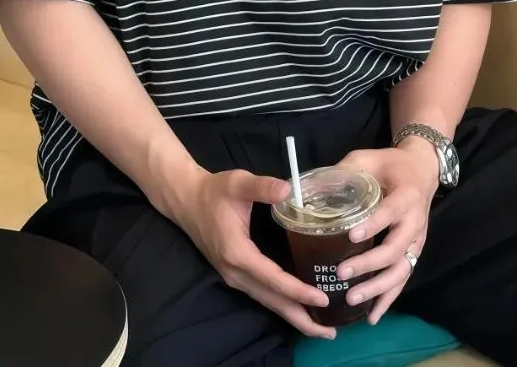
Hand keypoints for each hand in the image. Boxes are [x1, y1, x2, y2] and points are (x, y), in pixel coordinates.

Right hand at [169, 167, 336, 339]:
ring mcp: (233, 275)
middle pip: (271, 300)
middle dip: (300, 317)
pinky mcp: (235, 273)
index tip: (322, 300)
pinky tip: (297, 306)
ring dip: (292, 314)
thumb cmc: (214, 190)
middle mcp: (235, 272)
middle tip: (329, 334)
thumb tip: (289, 190)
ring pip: (266, 301)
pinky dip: (281, 303)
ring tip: (319, 327)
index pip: (272, 278)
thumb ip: (263, 187)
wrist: (186, 200)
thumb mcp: (239, 183)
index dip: (298, 290)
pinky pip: (261, 293)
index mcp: (237, 253)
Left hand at [335, 142, 440, 322]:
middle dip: (369, 264)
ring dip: (378, 288)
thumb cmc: (390, 164)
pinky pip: (403, 279)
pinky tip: (372, 316)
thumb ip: (342, 172)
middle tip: (341, 273)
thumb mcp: (367, 159)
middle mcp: (415, 221)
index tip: (351, 236)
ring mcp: (416, 240)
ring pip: (401, 270)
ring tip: (352, 299)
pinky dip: (388, 299)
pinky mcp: (413, 252)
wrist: (423, 170)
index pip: (391, 212)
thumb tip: (306, 189)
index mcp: (406, 194)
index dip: (373, 225)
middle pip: (396, 248)